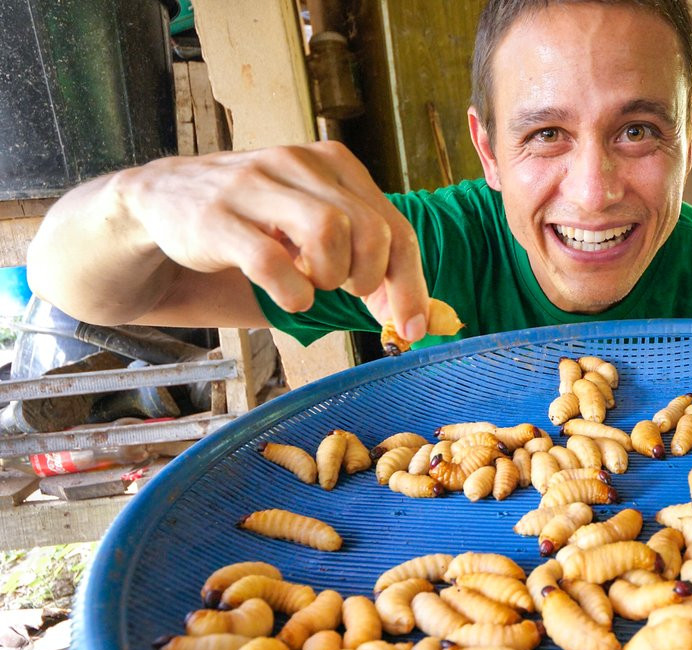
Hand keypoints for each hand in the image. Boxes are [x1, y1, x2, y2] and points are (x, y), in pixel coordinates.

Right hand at [119, 140, 428, 339]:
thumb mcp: (314, 228)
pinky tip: (288, 295)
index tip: (413, 326)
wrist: (162, 200)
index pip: (395, 227)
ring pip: (329, 232)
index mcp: (333, 163)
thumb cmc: (253, 221)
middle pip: (371, 230)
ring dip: (330, 277)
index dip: (410, 284)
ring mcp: (256, 185)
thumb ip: (363, 261)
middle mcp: (299, 164)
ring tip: (310, 284)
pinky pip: (272, 262)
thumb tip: (411, 318)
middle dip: (371, 279)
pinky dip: (291, 292)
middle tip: (347, 292)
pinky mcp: (218, 217)